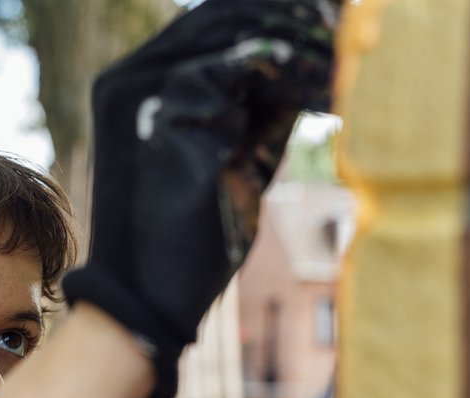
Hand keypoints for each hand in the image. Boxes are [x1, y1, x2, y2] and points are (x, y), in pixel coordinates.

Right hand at [62, 0, 338, 397]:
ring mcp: (143, 91)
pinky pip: (241, 68)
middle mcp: (128, 79)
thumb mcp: (229, 161)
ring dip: (296, 42)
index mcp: (133, 88)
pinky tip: (321, 87)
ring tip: (339, 53)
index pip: (205, 26)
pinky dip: (287, 74)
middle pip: (218, 15)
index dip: (266, 17)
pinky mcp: (168, 111)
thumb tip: (306, 68)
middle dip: (287, 16)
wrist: (150, 297)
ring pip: (233, 35)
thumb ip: (255, 113)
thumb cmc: (189, 240)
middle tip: (340, 22)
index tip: (322, 20)